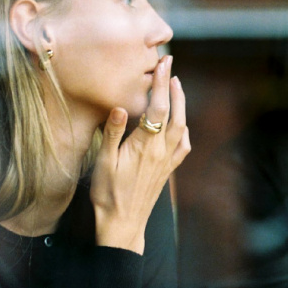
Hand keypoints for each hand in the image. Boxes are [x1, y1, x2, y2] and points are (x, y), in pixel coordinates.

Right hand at [90, 55, 189, 253]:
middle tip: (170, 67)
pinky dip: (183, 129)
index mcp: (145, 146)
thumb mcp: (104, 163)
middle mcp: (161, 151)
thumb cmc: (108, 194)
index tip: (163, 64)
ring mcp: (167, 162)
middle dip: (173, 88)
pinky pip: (182, 145)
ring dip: (181, 105)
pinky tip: (180, 126)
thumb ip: (113, 133)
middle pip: (174, 113)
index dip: (161, 84)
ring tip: (176, 88)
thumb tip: (121, 106)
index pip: (157, 107)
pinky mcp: (167, 171)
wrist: (122, 223)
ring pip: (181, 127)